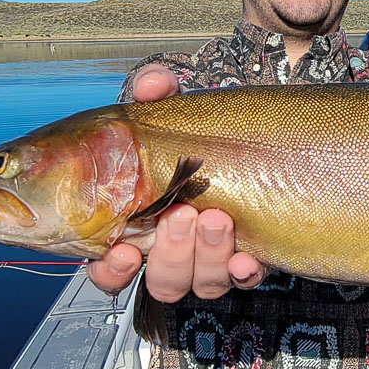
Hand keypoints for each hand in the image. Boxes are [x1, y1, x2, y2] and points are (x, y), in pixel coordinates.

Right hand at [86, 65, 266, 296]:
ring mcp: (213, 257)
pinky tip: (248, 257)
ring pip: (201, 283)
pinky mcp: (252, 257)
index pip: (112, 268)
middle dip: (171, 252)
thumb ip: (155, 90)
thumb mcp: (172, 107)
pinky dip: (243, 272)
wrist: (256, 136)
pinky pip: (244, 279)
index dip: (112, 271)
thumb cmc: (199, 130)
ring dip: (206, 256)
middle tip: (182, 213)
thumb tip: (153, 84)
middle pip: (163, 280)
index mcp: (140, 224)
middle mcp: (175, 250)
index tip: (124, 252)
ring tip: (218, 217)